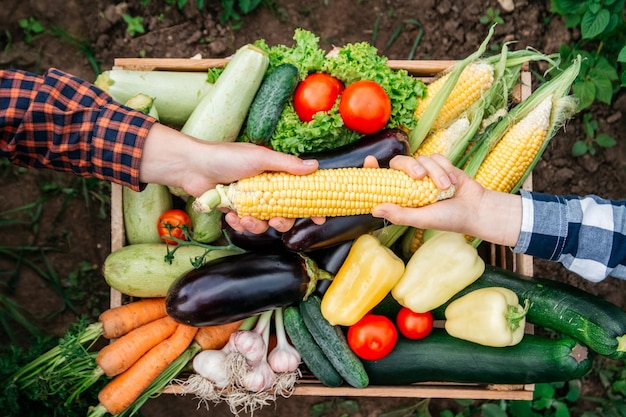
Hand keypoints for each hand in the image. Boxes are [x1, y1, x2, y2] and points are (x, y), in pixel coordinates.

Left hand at [139, 123, 319, 232]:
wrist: (193, 167)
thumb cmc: (227, 156)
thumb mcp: (260, 157)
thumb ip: (287, 164)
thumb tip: (315, 166)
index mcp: (276, 174)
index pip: (300, 191)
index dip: (312, 205)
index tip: (321, 217)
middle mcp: (266, 189)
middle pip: (286, 214)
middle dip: (281, 221)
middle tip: (274, 220)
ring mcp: (251, 201)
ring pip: (265, 224)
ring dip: (256, 224)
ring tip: (244, 216)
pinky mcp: (236, 211)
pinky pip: (246, 226)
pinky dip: (240, 224)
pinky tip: (231, 216)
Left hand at [370, 154, 521, 246]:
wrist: (475, 209)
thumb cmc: (447, 219)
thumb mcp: (421, 219)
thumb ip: (399, 214)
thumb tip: (373, 209)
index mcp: (402, 195)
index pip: (382, 179)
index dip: (372, 169)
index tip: (368, 160)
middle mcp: (411, 183)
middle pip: (400, 162)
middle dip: (410, 166)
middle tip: (420, 176)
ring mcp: (426, 173)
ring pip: (421, 159)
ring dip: (435, 172)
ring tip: (447, 188)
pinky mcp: (440, 165)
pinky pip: (436, 157)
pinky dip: (445, 168)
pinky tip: (453, 182)